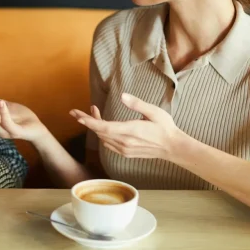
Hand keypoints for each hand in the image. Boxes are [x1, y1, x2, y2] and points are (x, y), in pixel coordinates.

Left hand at [70, 93, 185, 160]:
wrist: (173, 147)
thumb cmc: (164, 127)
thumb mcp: (154, 111)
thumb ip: (137, 104)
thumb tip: (123, 96)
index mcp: (130, 130)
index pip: (104, 127)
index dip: (89, 122)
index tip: (78, 116)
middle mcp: (125, 142)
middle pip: (99, 132)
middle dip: (87, 121)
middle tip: (77, 112)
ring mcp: (124, 149)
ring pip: (103, 138)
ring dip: (95, 127)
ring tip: (93, 113)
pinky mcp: (126, 153)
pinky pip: (108, 144)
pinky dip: (102, 134)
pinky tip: (102, 126)